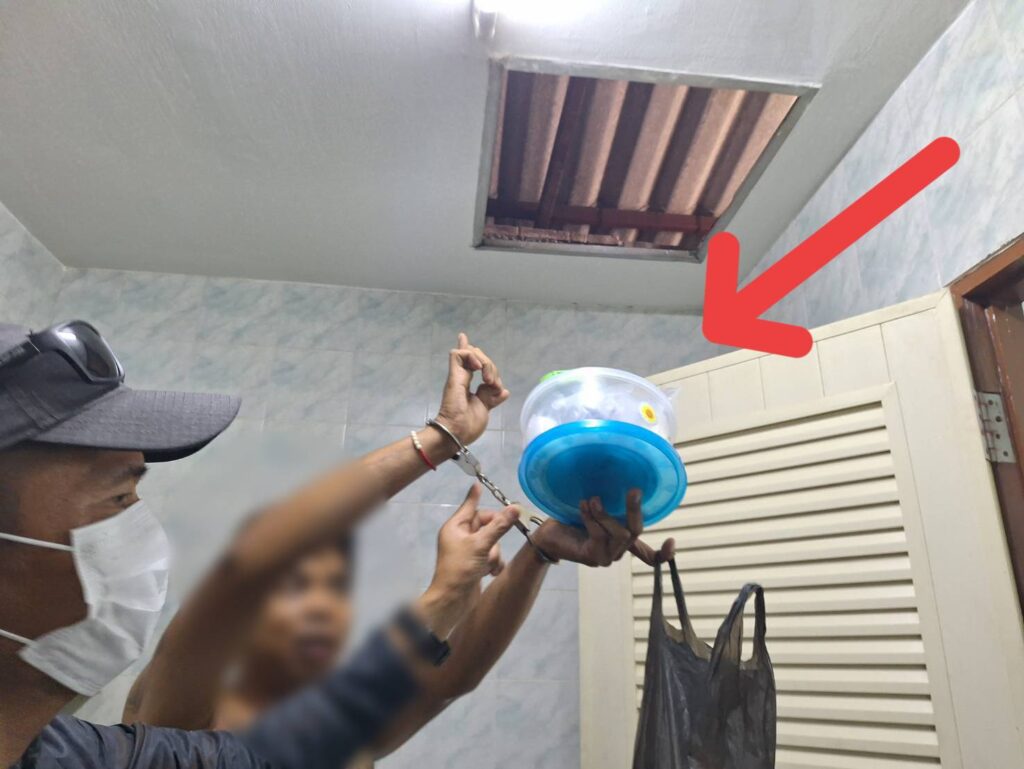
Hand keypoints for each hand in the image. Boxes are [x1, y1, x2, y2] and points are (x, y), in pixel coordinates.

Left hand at [417, 484, 518, 636]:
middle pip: (486, 525)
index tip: (479, 483)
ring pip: (492, 543)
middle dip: (494, 537)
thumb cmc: (461, 568)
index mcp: (455, 527)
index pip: (470, 506)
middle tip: (502, 538)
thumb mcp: (481, 545)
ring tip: (489, 565)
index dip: (476, 495)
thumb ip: (500, 526)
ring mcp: (469, 551)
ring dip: (494, 554)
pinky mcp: (475, 564)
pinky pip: (491, 556)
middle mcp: (461, 536)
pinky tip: (492, 573)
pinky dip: (494, 564)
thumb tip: (516, 508)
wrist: (453, 600)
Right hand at [434, 333, 508, 445]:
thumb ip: (492, 398)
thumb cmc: (468, 425)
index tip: (463, 336)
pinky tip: (480, 369)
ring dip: (485, 362)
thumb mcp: (485, 409)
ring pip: (470, 352)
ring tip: (488, 380)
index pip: (472, 363)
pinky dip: (471, 356)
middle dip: (490, 364)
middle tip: (493, 383)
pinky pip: (458, 355)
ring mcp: (458, 376)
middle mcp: (463, 378)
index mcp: (468, 385)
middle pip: (476, 356)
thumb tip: (504, 391)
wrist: (457, 432)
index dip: (473, 352)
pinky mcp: (454, 376)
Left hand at [530, 490, 675, 566]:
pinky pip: (599, 537)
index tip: (672, 541)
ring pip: (619, 535)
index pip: (648, 555)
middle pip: (635, 532)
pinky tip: (582, 507)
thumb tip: (626, 478)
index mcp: (622, 540)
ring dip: (605, 514)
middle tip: (633, 490)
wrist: (546, 534)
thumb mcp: (596, 507)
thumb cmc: (571, 518)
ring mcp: (607, 557)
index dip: (662, 553)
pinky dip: (591, 519)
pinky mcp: (594, 558)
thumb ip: (611, 501)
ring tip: (592, 499)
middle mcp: (618, 551)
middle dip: (635, 510)